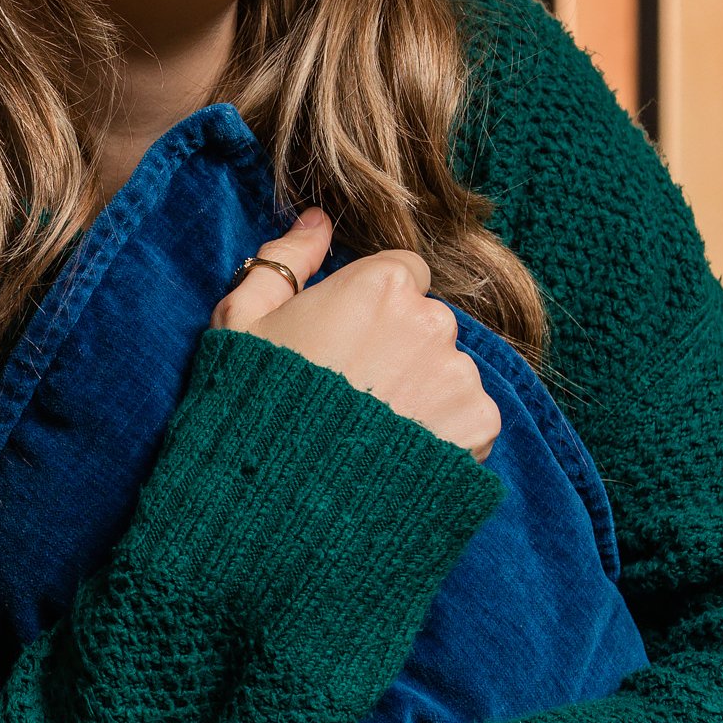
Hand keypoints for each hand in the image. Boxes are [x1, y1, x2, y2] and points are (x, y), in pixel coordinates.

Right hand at [211, 210, 501, 461]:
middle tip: (356, 396)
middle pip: (428, 323)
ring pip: (450, 372)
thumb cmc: (251, 408)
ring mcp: (459, 374)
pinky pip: (471, 418)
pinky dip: (446, 435)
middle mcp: (431, 320)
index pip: (402, 275)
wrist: (280, 503)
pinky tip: (401, 459)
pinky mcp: (479, 425)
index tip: (346, 346)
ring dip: (424, 394)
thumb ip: (285, 260)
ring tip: (375, 435)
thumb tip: (317, 219)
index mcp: (380, 284)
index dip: (372, 310)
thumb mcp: (243, 321)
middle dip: (401, 350)